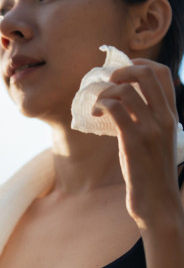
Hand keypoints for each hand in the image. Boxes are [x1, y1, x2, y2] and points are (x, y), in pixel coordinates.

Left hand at [92, 58, 181, 228]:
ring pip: (126, 90)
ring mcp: (150, 129)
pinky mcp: (134, 142)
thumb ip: (146, 123)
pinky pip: (115, 110)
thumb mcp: (154, 142)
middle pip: (146, 74)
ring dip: (104, 92)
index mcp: (171, 115)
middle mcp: (164, 118)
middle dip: (120, 71)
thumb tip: (120, 110)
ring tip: (96, 106)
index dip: (139, 65)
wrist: (158, 203)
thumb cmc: (151, 175)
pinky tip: (95, 116)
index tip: (120, 73)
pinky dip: (101, 106)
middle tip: (105, 85)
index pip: (162, 74)